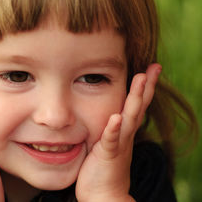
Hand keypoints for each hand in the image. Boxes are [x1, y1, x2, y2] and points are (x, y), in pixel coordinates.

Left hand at [75, 64, 161, 201]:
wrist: (103, 196)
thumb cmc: (102, 169)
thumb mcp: (106, 143)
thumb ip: (109, 128)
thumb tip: (108, 113)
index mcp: (124, 131)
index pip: (136, 105)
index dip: (144, 88)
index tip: (149, 69)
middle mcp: (125, 135)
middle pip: (138, 107)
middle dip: (145, 87)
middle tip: (153, 67)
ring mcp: (118, 145)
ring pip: (128, 118)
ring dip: (134, 100)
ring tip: (139, 80)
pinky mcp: (107, 155)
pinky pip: (111, 140)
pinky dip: (114, 129)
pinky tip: (116, 118)